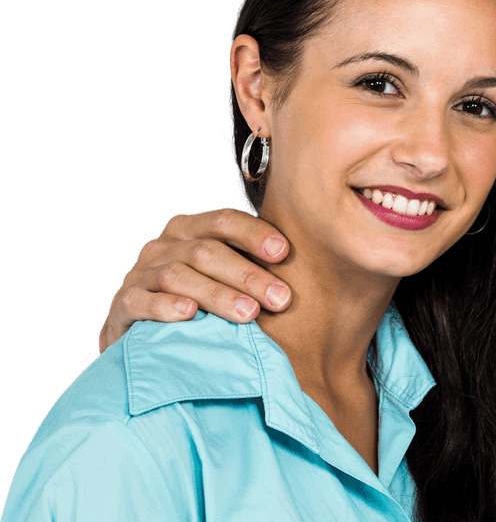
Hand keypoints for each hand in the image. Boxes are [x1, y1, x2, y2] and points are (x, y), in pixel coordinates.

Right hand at [98, 209, 292, 353]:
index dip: (254, 233)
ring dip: (217, 294)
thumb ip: (253, 266)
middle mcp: (163, 245)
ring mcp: (140, 273)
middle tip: (281, 299)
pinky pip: (140, 301)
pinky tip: (189, 314)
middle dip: (248, 275)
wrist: (144, 335)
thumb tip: (311, 267)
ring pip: (179, 275)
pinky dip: (165, 306)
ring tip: (249, 314)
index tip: (284, 253)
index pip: (224, 221)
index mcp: (190, 229)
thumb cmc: (200, 300)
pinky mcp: (123, 305)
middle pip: (207, 251)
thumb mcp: (224, 277)